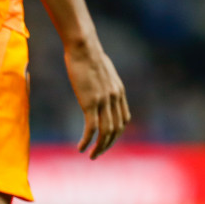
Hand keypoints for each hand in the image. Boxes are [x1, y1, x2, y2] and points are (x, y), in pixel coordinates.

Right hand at [64, 42, 129, 159]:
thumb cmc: (88, 54)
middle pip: (117, 129)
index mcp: (119, 91)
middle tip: (98, 153)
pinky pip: (91, 128)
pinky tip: (80, 148)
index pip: (124, 119)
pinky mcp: (90, 102)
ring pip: (106, 132)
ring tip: (92, 156)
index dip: (117, 133)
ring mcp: (104, 101)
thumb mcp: (102, 69)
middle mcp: (115, 98)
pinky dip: (87, 141)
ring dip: (100, 147)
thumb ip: (104, 81)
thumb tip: (98, 83)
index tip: (107, 139)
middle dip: (109, 144)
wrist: (84, 47)